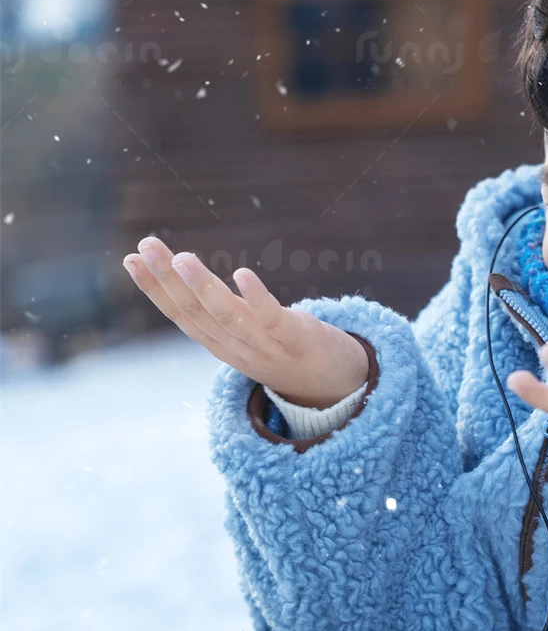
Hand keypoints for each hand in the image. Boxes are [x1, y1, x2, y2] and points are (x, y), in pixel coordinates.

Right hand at [122, 237, 369, 408]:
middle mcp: (237, 348)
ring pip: (227, 316)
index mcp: (220, 344)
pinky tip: (242, 274)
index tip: (131, 259)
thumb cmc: (283, 349)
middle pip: (196, 312)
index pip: (180, 316)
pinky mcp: (297, 341)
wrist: (333, 386)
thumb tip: (181, 273)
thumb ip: (216, 310)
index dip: (154, 289)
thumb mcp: (243, 332)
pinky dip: (257, 298)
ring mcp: (266, 347)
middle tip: (147, 245)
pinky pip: (273, 320)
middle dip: (168, 278)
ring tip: (181, 257)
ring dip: (202, 287)